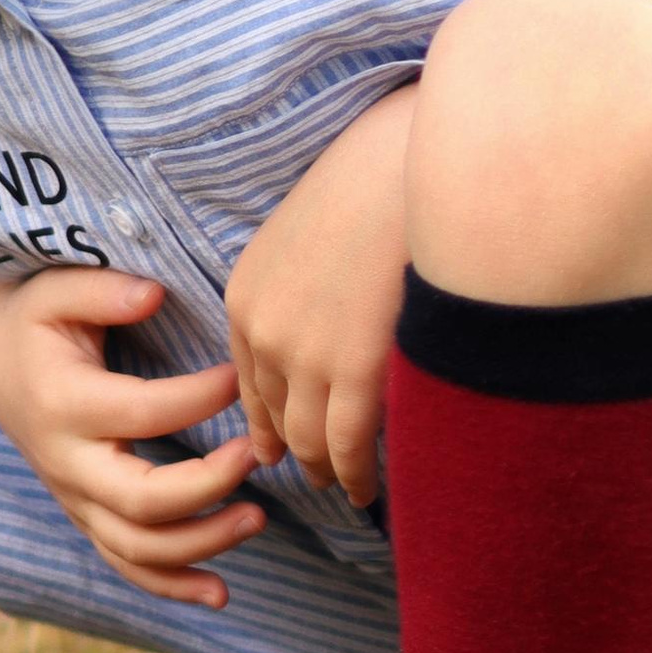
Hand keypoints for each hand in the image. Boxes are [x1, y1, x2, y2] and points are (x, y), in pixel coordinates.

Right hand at [0, 267, 260, 607]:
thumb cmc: (33, 317)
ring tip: (257, 518)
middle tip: (255, 456)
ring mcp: (76, 497)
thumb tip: (153, 294)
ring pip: (137, 547)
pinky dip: (172, 586)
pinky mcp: (87, 515)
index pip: (143, 413)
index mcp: (63, 404)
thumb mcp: (54, 288)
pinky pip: (127, 565)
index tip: (240, 373)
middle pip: (141, 501)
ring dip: (201, 544)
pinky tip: (220, 593)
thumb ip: (101, 290)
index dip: (199, 397)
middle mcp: (66, 462)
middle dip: (207, 486)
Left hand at [225, 83, 417, 504]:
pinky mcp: (352, 370)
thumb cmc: (375, 183)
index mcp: (244, 296)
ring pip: (310, 439)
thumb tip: (330, 326)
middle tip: (316, 478)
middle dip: (296, 453)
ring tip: (348, 490)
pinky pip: (349, 444)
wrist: (407, 162)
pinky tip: (370, 490)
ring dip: (327, 472)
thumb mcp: (310, 234)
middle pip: (277, 416)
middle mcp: (262, 331)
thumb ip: (304, 287)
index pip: (251, 380)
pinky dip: (356, 475)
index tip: (279, 447)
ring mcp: (303, 355)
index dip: (268, 420)